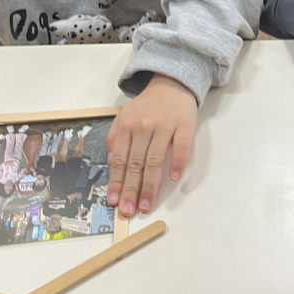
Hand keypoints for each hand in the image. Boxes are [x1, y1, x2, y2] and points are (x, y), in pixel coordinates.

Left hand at [105, 74, 196, 216]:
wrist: (171, 84)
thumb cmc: (148, 106)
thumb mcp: (124, 116)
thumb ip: (114, 138)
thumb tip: (109, 164)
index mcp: (126, 125)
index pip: (119, 159)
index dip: (116, 182)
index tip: (114, 200)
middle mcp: (143, 126)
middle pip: (136, 164)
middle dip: (131, 190)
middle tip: (129, 210)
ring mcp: (165, 126)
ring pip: (155, 160)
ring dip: (151, 185)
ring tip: (147, 204)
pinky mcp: (184, 125)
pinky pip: (181, 148)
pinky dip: (178, 163)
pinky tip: (174, 178)